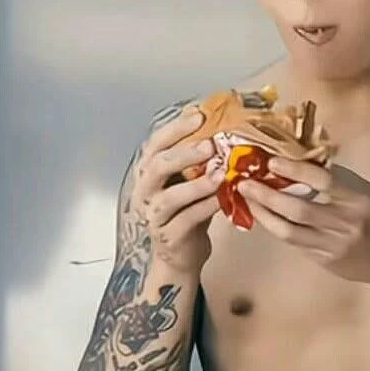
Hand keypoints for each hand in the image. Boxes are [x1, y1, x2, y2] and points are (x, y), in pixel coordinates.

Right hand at [131, 112, 225, 274]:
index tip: (199, 116)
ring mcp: (154, 215)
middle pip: (158, 166)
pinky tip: (223, 198)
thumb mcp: (189, 181)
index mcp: (149, 172)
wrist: (181, 254)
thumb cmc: (187, 211)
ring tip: (220, 174)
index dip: (175, 128)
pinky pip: (188, 218)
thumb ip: (198, 160)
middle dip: (185, 153)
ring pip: (170, 196)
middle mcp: (145, 191)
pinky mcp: (169, 236)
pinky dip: (207, 207)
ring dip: (197, 184)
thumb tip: (220, 126)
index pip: (155, 144)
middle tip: (210, 145)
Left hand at [237, 157, 369, 284]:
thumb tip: (302, 159)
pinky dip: (277, 228)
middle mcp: (346, 224)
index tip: (270, 162)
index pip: (323, 181)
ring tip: (248, 200)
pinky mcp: (325, 261)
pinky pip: (295, 243)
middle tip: (244, 183)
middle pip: (298, 209)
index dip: (294, 170)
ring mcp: (334, 246)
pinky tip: (265, 217)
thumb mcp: (368, 192)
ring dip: (264, 215)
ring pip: (290, 231)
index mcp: (359, 200)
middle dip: (267, 195)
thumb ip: (339, 180)